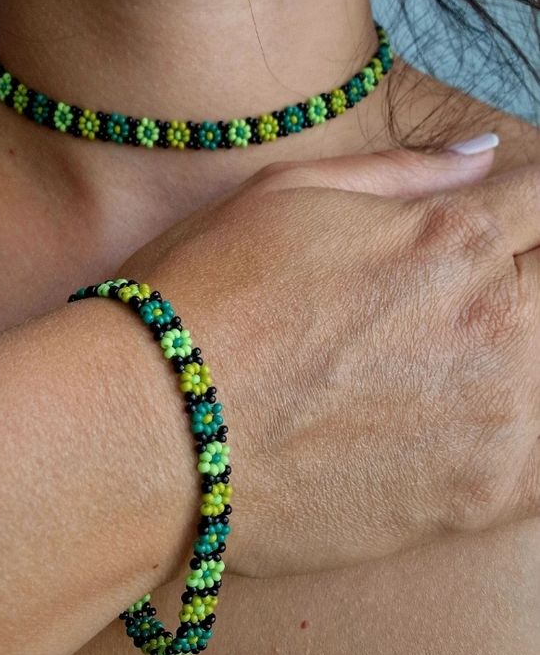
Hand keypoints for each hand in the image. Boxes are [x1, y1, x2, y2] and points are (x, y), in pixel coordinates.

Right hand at [115, 146, 539, 577]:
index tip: (510, 228)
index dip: (533, 209)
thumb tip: (484, 157)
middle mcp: (490, 319)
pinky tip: (456, 425)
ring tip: (430, 365)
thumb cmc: (200, 299)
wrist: (152, 426)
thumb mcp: (280, 196)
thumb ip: (400, 172)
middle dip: (523, 278)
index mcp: (447, 237)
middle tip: (443, 303)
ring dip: (516, 355)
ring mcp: (493, 415)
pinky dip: (519, 435)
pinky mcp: (475, 497)